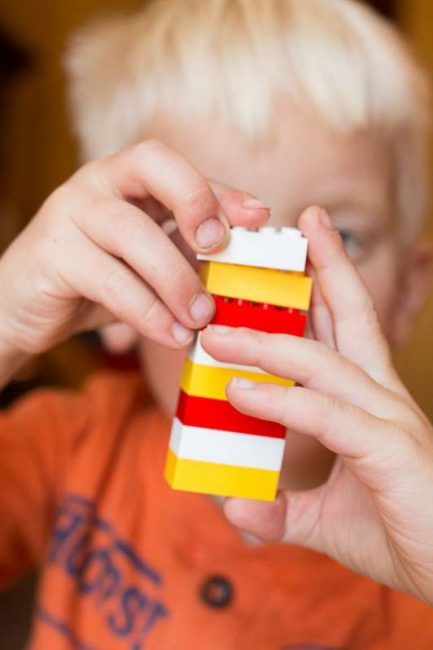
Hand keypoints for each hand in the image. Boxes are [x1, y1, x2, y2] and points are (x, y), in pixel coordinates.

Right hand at [0, 140, 267, 359]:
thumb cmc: (94, 280)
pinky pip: (109, 279)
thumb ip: (186, 252)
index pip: (178, 167)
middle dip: (195, 200)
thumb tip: (244, 258)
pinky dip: (148, 311)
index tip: (258, 217)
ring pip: (133, 232)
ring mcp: (69, 213)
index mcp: (125, 179)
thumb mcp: (147, 263)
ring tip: (202, 318)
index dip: (220, 188)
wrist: (22, 307)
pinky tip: (172, 334)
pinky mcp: (52, 254)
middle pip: (151, 165)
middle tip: (220, 248)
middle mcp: (97, 183)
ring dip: (176, 278)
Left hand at [201, 206, 432, 604]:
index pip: (350, 329)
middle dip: (325, 267)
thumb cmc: (403, 536)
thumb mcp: (327, 519)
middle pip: (353, 317)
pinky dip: (280, 401)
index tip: (302, 253)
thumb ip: (282, 508)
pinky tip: (239, 392)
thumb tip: (233, 505)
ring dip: (269, 339)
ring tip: (219, 329)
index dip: (329, 286)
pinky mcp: (390, 452)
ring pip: (326, 360)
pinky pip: (325, 415)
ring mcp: (390, 421)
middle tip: (300, 220)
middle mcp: (383, 399)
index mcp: (372, 402)